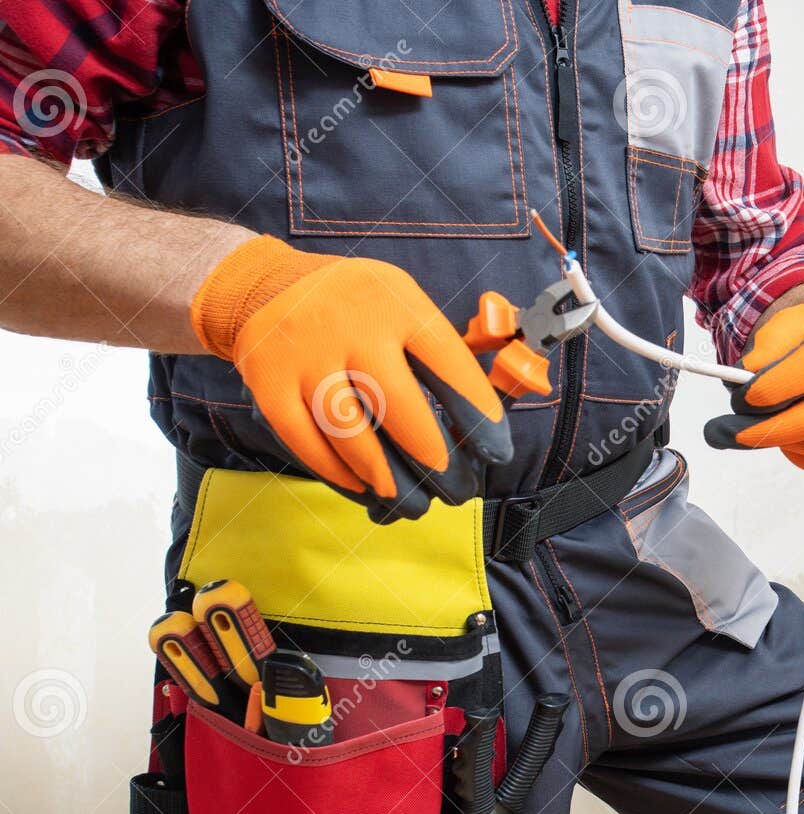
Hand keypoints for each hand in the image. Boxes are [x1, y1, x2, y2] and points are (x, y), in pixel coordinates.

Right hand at [191, 236, 512, 520]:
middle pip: (399, 408)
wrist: (267, 287)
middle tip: (455, 492)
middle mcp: (349, 326)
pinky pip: (306, 441)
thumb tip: (502, 400)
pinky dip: (337, 472)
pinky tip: (364, 487)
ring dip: (386, 478)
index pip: (447, 364)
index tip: (496, 453)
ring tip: (413, 503)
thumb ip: (447, 347)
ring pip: (350, 433)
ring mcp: (303, 354)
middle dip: (434, 460)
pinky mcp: (267, 383)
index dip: (477, 414)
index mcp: (396, 304)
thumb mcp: (404, 302)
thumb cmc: (359, 310)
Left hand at [703, 296, 803, 477]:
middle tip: (727, 433)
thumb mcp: (797, 321)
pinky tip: (796, 433)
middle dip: (760, 431)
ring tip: (772, 419)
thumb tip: (746, 377)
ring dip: (780, 439)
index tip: (740, 399)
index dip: (767, 391)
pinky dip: (799, 454)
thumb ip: (769, 345)